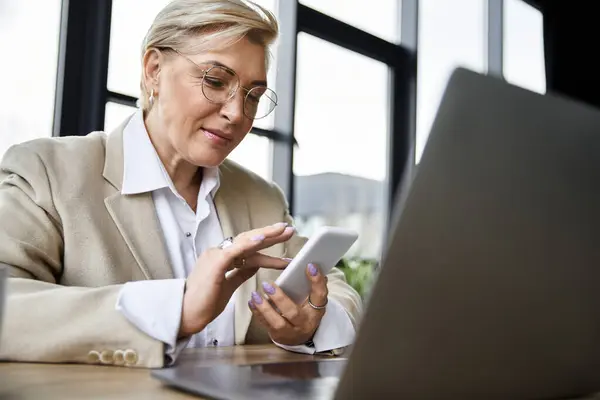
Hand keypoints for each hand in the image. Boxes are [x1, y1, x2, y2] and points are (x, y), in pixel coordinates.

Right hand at [179, 222, 294, 337]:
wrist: (186, 314)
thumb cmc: (204, 303)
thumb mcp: (228, 286)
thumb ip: (240, 273)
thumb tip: (255, 265)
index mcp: (221, 258)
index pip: (248, 247)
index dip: (266, 243)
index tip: (284, 239)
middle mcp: (218, 252)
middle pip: (249, 240)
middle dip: (270, 234)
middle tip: (289, 229)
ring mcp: (216, 256)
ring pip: (245, 242)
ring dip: (265, 235)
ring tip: (283, 230)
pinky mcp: (215, 264)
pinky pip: (234, 251)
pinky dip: (248, 244)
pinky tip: (262, 239)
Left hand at [248, 262, 327, 345]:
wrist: (299, 338)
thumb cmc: (306, 313)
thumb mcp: (313, 301)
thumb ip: (313, 285)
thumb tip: (312, 266)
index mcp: (316, 310)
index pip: (319, 295)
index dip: (316, 281)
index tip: (309, 266)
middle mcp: (304, 323)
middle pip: (293, 313)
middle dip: (280, 298)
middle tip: (268, 285)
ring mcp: (290, 332)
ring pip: (277, 323)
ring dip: (265, 308)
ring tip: (255, 295)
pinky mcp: (277, 335)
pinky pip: (265, 324)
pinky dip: (257, 313)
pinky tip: (252, 302)